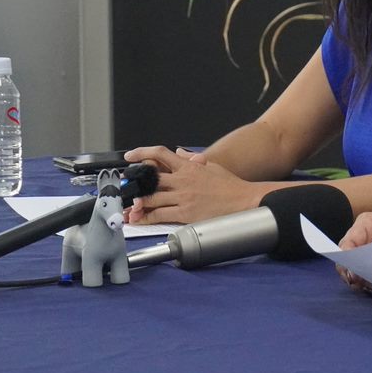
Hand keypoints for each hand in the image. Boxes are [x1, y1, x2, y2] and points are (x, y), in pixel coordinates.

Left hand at [122, 146, 263, 224]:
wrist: (245, 200)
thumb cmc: (231, 185)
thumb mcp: (211, 166)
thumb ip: (191, 159)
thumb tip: (178, 153)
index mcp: (189, 167)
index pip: (160, 154)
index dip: (141, 153)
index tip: (130, 157)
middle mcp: (183, 180)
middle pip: (150, 178)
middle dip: (135, 183)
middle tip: (125, 187)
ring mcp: (183, 197)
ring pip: (150, 198)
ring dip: (137, 203)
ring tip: (129, 207)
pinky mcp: (185, 213)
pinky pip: (159, 215)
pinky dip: (146, 217)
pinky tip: (139, 219)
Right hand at [335, 212, 371, 293]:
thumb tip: (368, 270)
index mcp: (367, 224)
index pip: (347, 243)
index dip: (346, 259)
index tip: (353, 274)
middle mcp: (361, 237)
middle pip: (344, 259)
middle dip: (352, 273)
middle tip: (363, 284)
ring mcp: (364, 252)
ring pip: (351, 271)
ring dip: (360, 281)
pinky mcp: (370, 265)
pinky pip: (361, 278)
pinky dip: (367, 285)